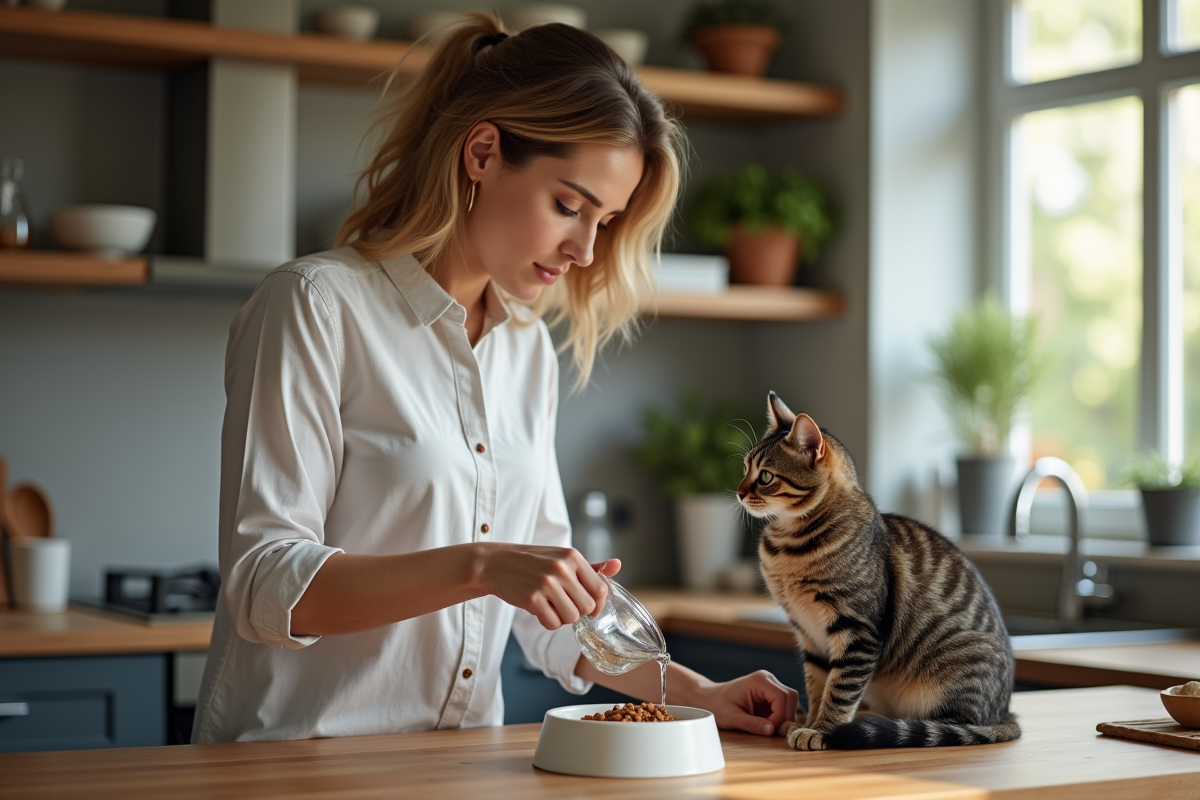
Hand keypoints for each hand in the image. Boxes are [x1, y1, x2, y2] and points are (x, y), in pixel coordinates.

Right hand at [476, 542, 620, 629]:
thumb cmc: (533, 562)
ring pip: (571, 617)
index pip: (600, 589)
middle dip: (577, 612)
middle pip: (587, 607)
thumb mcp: (562, 557)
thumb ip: (591, 566)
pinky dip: (548, 622)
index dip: (596, 604)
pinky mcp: (532, 598)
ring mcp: (546, 583)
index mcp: (573, 556)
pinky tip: (540, 610)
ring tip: (551, 606)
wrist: (496, 563)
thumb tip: (618, 565)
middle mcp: (562, 568)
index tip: (587, 606)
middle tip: (563, 605)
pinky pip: (553, 624)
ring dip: (563, 618)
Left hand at [690, 670, 799, 735]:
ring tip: (766, 727)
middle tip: (771, 730)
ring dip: (782, 718)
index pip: (783, 697)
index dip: (780, 716)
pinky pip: (783, 706)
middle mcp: (768, 679)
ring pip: (789, 702)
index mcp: (759, 680)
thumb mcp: (732, 717)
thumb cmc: (717, 705)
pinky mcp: (769, 694)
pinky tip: (765, 723)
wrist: (708, 698)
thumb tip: (772, 730)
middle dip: (784, 717)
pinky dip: (778, 717)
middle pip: (791, 698)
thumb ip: (752, 723)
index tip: (770, 730)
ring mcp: (770, 686)